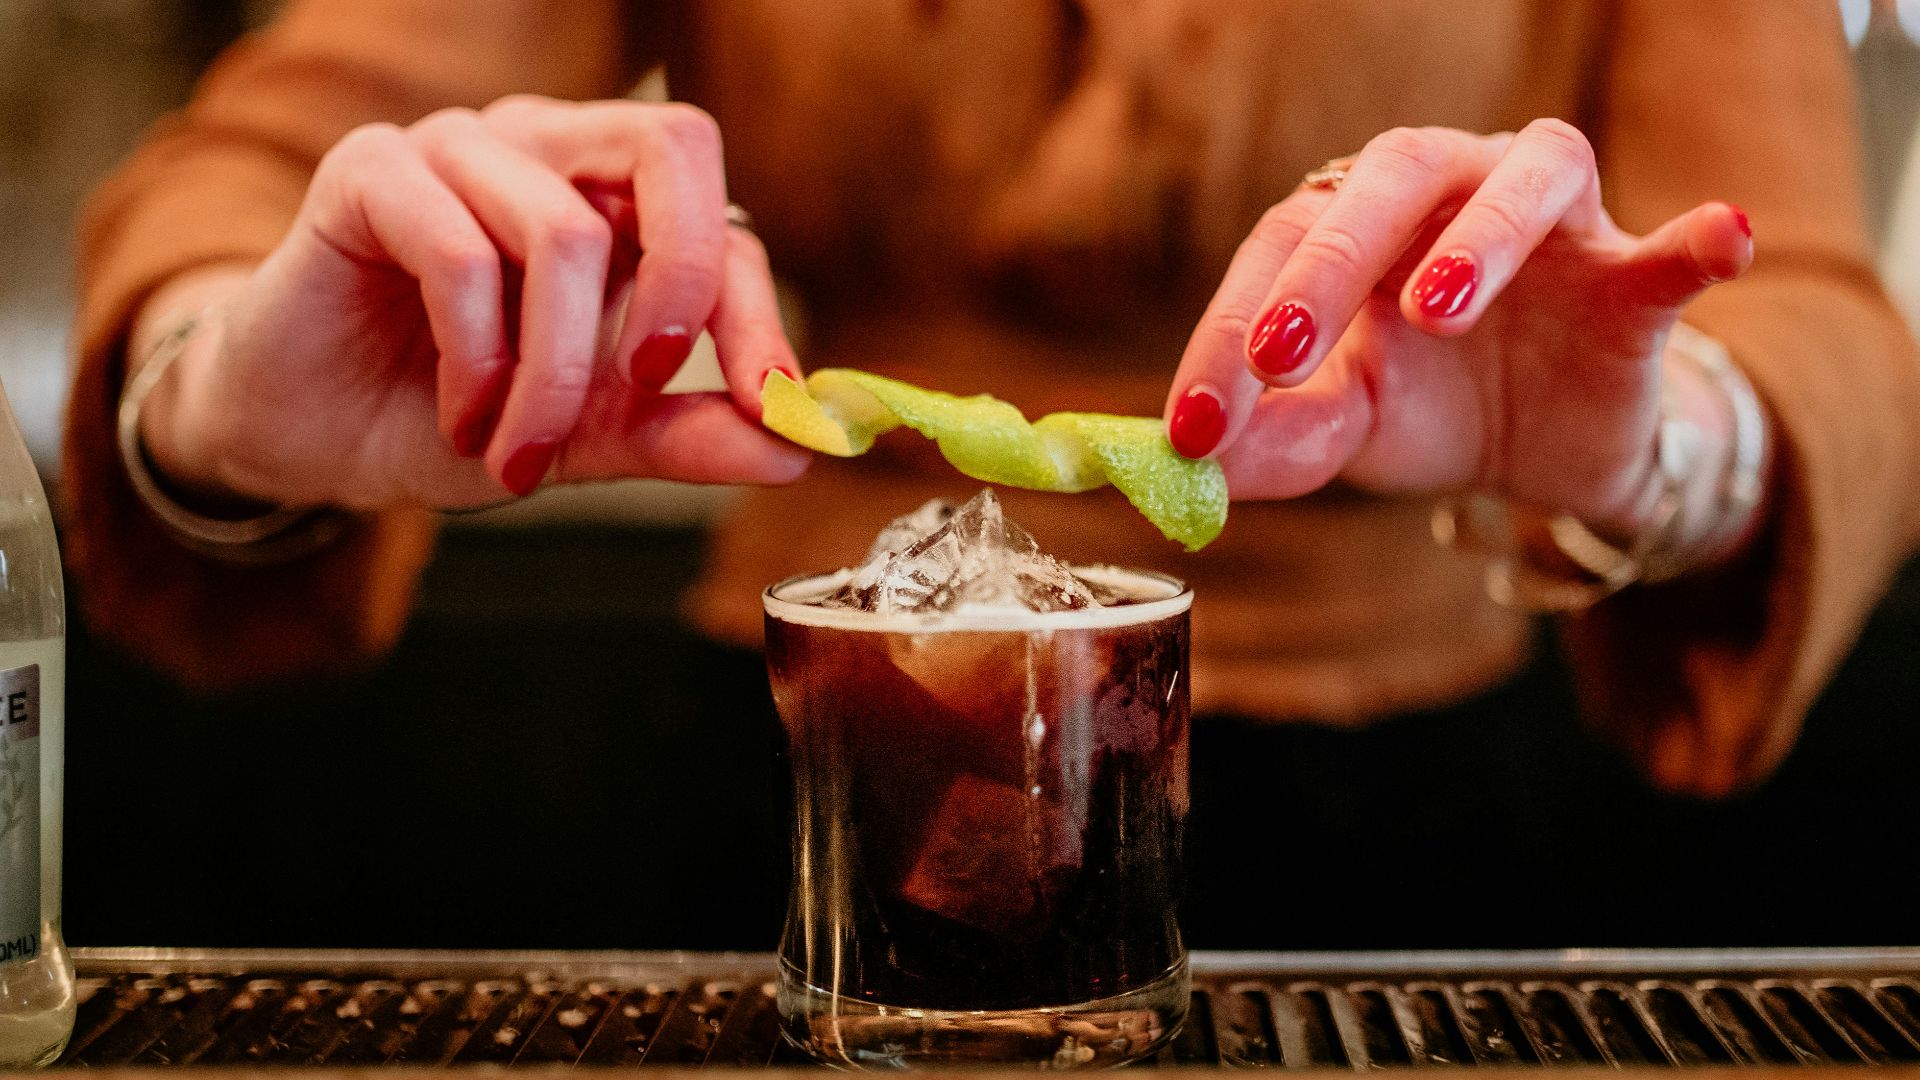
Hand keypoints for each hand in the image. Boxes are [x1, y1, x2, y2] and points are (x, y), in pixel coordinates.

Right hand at [138, 96, 807, 511]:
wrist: (306, 436)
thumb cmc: (445, 415)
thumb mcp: (585, 441)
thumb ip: (682, 434)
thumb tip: (797, 448)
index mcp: (615, 206)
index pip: (726, 228)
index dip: (759, 319)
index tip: (774, 412)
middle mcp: (549, 153)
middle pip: (671, 145)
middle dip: (682, 276)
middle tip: (650, 382)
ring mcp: (461, 149)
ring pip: (562, 233)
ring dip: (549, 374)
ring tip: (511, 448)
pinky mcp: (373, 169)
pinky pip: (459, 251)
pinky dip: (473, 357)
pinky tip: (459, 414)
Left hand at [1163, 120, 1756, 544]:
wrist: (1546, 452)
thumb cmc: (1428, 410)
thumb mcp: (1345, 432)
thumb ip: (1277, 440)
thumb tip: (1192, 463)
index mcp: (1359, 221)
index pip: (1283, 243)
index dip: (1230, 329)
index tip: (1196, 422)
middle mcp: (1451, 190)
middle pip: (1391, 179)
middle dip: (1331, 266)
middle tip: (1283, 352)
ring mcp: (1556, 224)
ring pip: (1527, 179)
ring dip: (1483, 235)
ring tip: (1439, 307)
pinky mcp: (1638, 280)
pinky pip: (1674, 250)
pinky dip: (1698, 239)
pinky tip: (1720, 237)